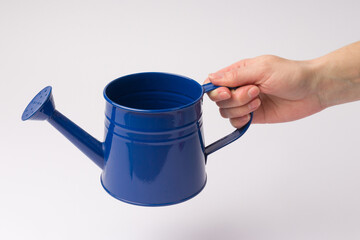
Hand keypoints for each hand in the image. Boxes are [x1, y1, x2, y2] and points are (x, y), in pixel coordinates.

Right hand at [205, 55, 323, 127]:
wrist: (312, 90)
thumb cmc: (291, 74)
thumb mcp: (262, 69)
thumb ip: (235, 75)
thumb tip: (211, 77)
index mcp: (238, 72)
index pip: (213, 82)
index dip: (214, 90)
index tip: (225, 93)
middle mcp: (239, 87)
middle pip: (218, 100)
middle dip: (234, 99)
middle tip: (254, 92)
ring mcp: (245, 103)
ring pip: (226, 112)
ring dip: (241, 108)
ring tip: (259, 100)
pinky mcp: (253, 116)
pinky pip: (235, 122)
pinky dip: (242, 120)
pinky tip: (255, 112)